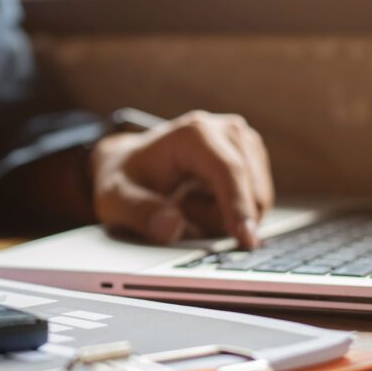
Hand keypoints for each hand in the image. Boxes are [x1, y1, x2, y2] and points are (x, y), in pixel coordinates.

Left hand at [89, 110, 273, 248]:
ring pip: (256, 202)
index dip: (238, 206)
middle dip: (219, 219)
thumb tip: (172, 225)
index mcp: (194, 134)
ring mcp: (245, 143)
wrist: (132, 164)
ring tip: (187, 203)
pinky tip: (203, 202)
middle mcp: (227, 131)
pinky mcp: (253, 159)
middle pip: (249, 192)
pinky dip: (231, 214)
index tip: (244, 239)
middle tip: (180, 210)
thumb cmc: (125, 179)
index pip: (228, 171)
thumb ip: (138, 212)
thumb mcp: (114, 199)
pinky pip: (256, 204)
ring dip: (223, 218)